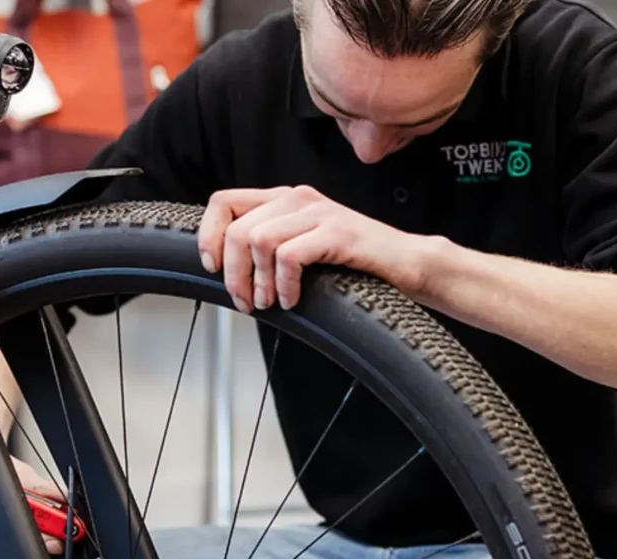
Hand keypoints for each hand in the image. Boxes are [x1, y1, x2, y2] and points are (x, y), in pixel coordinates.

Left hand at [197, 185, 446, 311]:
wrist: (407, 263)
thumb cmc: (357, 262)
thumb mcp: (306, 247)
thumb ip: (272, 247)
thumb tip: (228, 271)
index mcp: (286, 199)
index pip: (224, 201)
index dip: (209, 235)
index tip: (213, 267)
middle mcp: (298, 198)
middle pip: (236, 227)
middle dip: (233, 272)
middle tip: (245, 301)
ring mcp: (319, 213)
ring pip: (258, 240)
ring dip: (257, 280)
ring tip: (269, 302)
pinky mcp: (337, 233)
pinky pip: (290, 256)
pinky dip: (284, 284)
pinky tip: (293, 299)